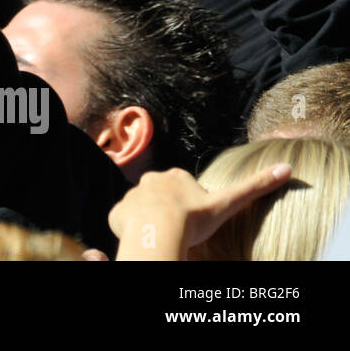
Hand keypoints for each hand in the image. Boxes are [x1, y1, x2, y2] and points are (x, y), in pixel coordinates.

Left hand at [108, 164, 291, 257]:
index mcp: (176, 176)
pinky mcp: (118, 212)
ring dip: (151, 220)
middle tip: (178, 229)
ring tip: (163, 235)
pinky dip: (133, 229)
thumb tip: (288, 168)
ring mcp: (132, 195)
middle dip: (169, 211)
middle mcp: (151, 180)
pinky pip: (125, 220)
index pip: (183, 187)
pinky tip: (144, 238)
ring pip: (143, 208)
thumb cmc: (193, 219)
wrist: (159, 231)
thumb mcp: (228, 203)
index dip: (190, 205)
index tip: (194, 218)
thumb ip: (255, 186)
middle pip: (162, 197)